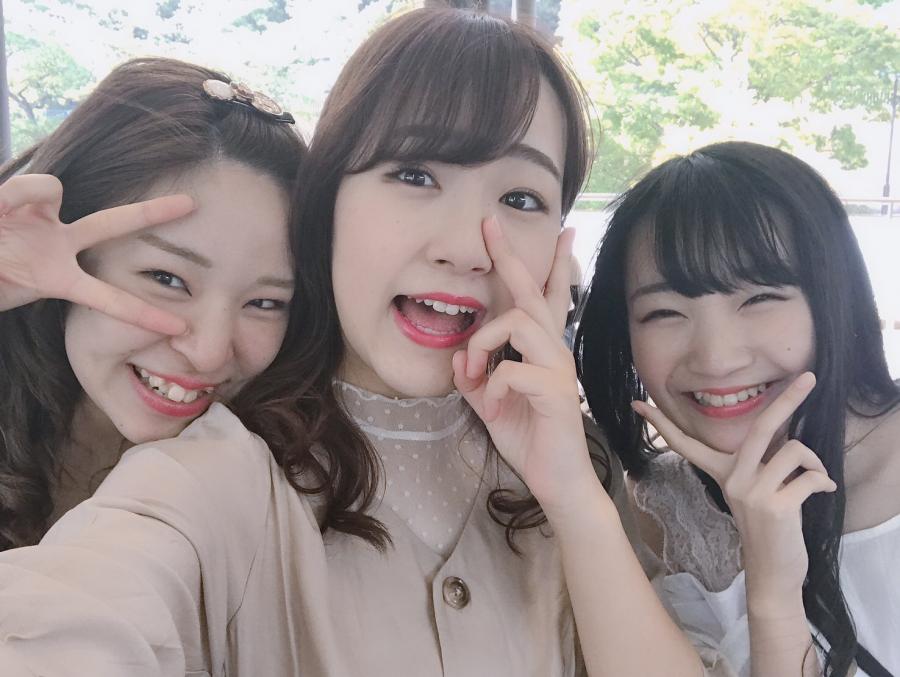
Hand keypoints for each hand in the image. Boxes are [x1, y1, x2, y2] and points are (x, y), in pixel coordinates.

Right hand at [0, 174, 193, 333]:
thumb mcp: (5, 298)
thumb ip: (38, 300)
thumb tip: (60, 332)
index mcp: (57, 279)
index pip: (107, 297)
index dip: (140, 313)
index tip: (177, 327)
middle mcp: (53, 242)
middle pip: (110, 223)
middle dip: (150, 212)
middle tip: (192, 204)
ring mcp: (31, 217)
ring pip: (50, 187)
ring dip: (30, 194)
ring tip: (4, 212)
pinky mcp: (4, 198)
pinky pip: (17, 190)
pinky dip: (15, 196)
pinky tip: (2, 209)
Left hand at [452, 217, 598, 516]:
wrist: (556, 480)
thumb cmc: (529, 437)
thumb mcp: (491, 403)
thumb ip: (475, 377)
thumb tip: (459, 357)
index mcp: (539, 349)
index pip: (536, 296)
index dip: (529, 262)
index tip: (513, 229)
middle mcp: (553, 349)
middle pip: (531, 291)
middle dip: (509, 255)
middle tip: (489, 222)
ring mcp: (558, 367)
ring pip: (517, 322)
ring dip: (485, 342)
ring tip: (478, 373)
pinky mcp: (556, 391)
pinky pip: (512, 371)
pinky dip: (494, 387)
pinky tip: (496, 409)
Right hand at [632, 373, 835, 605]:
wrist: (774, 572)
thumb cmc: (769, 527)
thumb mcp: (756, 490)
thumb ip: (761, 463)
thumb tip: (786, 440)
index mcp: (722, 473)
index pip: (686, 442)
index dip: (661, 422)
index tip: (638, 403)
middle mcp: (733, 480)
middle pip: (760, 426)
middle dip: (788, 399)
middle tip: (809, 377)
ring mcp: (752, 492)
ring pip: (794, 450)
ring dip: (815, 462)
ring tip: (815, 479)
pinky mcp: (775, 506)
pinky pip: (810, 476)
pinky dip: (823, 481)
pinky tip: (824, 492)